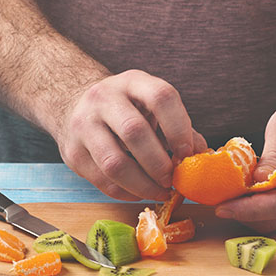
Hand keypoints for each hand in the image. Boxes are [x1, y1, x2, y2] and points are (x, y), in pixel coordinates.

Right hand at [54, 70, 206, 200]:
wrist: (74, 105)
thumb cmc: (126, 109)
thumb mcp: (151, 105)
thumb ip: (180, 128)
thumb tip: (202, 156)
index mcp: (133, 82)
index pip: (161, 97)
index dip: (179, 128)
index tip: (187, 154)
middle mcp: (104, 98)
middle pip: (134, 131)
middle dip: (159, 163)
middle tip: (171, 180)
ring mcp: (83, 125)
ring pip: (114, 163)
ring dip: (142, 185)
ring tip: (159, 191)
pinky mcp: (72, 153)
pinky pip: (102, 181)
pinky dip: (126, 193)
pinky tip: (140, 192)